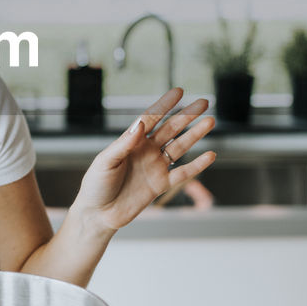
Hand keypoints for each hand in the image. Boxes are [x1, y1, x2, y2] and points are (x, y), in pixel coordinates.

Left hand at [73, 88, 215, 235]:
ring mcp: (155, 167)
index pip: (151, 118)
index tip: (179, 91)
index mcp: (131, 141)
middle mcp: (146, 151)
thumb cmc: (96, 185)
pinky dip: (197, 166)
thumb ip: (124, 144)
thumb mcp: (105, 161)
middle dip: (187, 115)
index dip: (165, 105)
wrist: (98, 214)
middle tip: (204, 102)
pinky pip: (182, 174)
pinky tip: (210, 155)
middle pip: (171, 129)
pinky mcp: (160, 185)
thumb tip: (140, 124)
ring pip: (180, 147)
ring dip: (195, 135)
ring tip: (211, 122)